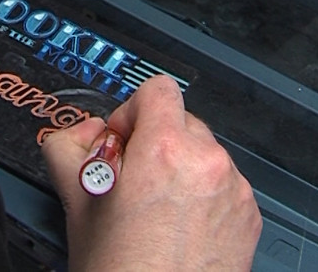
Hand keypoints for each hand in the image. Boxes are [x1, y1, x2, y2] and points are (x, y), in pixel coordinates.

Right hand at [41, 76, 261, 270]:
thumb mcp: (77, 203)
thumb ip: (69, 148)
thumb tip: (80, 132)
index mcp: (164, 151)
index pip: (155, 89)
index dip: (130, 112)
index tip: (121, 141)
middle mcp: (207, 163)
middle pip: (180, 121)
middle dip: (154, 143)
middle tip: (131, 182)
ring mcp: (234, 190)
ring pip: (203, 154)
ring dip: (179, 170)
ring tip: (155, 213)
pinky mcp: (248, 215)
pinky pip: (224, 185)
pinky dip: (202, 197)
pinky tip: (179, 229)